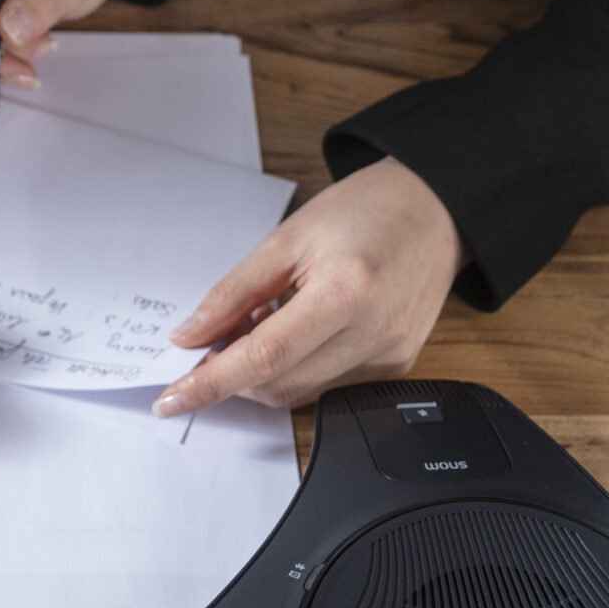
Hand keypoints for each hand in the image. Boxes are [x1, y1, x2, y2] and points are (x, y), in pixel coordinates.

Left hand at [154, 159, 461, 416]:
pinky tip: (297, 331)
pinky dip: (296, 369)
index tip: (172, 398)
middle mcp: (373, 334)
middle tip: (217, 337)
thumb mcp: (287, 238)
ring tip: (266, 320)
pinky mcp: (394, 367)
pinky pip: (327, 386)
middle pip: (278, 385)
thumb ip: (233, 292)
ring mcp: (388, 357)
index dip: (211, 383)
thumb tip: (190, 337)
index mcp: (346, 292)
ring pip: (300, 393)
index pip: (263, 357)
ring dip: (265, 372)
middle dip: (234, 375)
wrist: (436, 209)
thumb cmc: (368, 211)